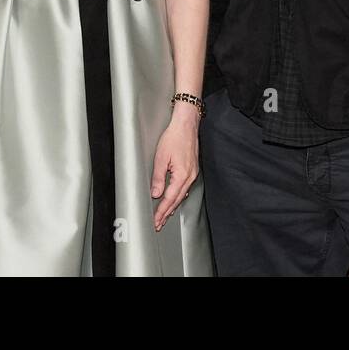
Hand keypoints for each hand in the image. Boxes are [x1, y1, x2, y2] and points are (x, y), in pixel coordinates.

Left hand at [150, 102, 200, 230]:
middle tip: (159, 224)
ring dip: (172, 207)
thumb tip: (156, 194)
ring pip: (181, 196)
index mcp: (182, 175)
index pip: (169, 199)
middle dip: (167, 214)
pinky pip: (185, 188)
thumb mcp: (161, 157)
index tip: (155, 221)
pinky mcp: (192, 170)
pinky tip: (175, 200)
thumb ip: (158, 178)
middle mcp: (190, 177)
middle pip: (177, 201)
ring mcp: (192, 174)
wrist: (187, 125)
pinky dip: (178, 197)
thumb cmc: (175, 137)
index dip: (161, 212)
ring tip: (165, 216)